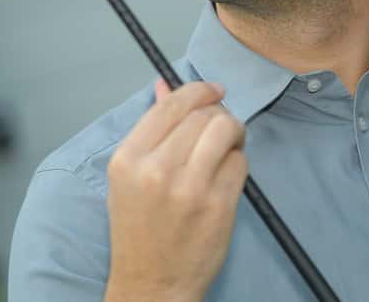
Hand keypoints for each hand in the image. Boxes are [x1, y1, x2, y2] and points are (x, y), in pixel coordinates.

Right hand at [104, 79, 247, 301]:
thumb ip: (151, 129)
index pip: (172, 104)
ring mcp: (190, 188)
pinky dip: (238, 162)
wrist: (151, 285)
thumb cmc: (139, 231)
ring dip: (233, 132)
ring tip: (227, 146)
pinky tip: (226, 175)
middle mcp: (157, 170)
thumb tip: (165, 86)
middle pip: (204, 115)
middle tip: (220, 126)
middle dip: (218, 114)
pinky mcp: (218, 205)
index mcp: (128, 159)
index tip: (213, 90)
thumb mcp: (129, 176)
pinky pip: (240, 162)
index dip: (199, 90)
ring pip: (226, 130)